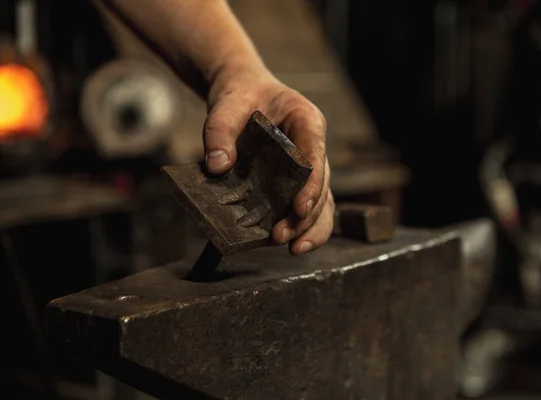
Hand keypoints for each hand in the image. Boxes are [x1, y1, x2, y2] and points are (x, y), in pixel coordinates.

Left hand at [204, 67, 333, 253]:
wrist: (244, 93)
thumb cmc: (241, 95)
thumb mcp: (226, 103)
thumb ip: (219, 131)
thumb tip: (218, 167)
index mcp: (306, 121)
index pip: (315, 155)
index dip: (311, 184)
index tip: (299, 208)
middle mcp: (314, 146)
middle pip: (321, 185)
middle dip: (306, 215)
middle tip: (282, 236)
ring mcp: (308, 167)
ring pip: (323, 201)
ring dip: (310, 227)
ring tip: (293, 247)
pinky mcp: (296, 182)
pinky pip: (309, 207)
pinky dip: (303, 227)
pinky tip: (292, 244)